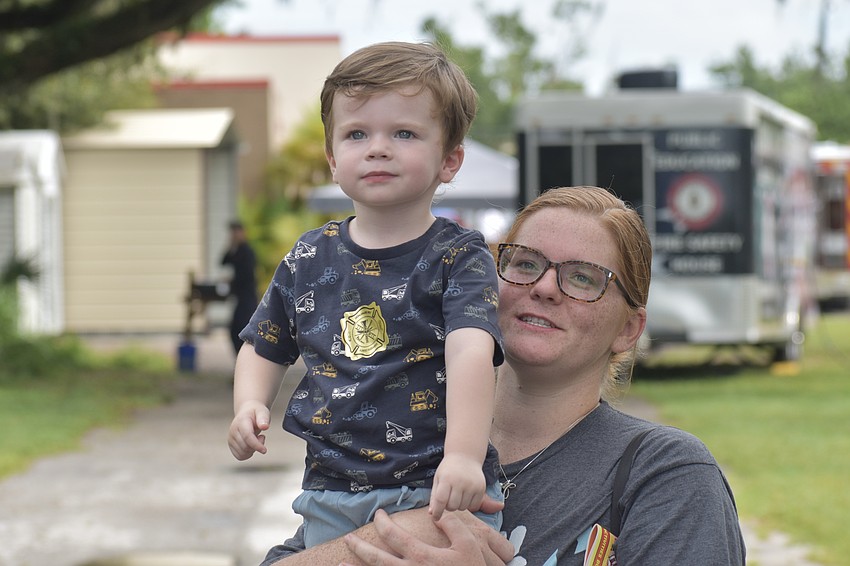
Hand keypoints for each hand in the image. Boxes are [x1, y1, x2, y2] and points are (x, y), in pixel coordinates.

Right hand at [227, 400, 269, 459]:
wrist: (247, 412)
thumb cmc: (256, 413)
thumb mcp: (262, 412)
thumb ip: (264, 418)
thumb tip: (265, 427)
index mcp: (241, 422)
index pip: (247, 437)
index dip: (256, 445)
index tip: (264, 450)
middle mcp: (233, 431)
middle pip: (245, 447)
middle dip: (257, 446)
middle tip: (261, 437)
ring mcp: (230, 439)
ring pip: (242, 454)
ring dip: (252, 450)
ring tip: (256, 439)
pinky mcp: (231, 445)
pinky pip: (240, 456)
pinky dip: (248, 454)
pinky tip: (251, 445)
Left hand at [342, 509, 512, 565]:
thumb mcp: (469, 544)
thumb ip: (452, 525)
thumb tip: (437, 513)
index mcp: (422, 556)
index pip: (394, 535)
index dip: (383, 522)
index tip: (378, 514)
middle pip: (377, 560)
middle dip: (360, 548)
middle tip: (347, 539)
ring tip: (339, 565)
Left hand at [429, 453, 485, 520]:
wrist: (465, 456)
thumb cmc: (448, 469)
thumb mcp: (438, 479)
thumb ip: (434, 496)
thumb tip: (432, 514)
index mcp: (446, 478)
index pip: (441, 500)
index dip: (437, 511)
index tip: (436, 517)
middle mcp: (460, 481)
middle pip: (452, 506)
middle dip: (448, 506)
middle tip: (448, 499)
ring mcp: (472, 485)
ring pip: (463, 507)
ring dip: (458, 505)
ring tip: (457, 495)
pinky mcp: (481, 488)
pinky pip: (474, 506)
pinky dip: (469, 505)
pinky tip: (466, 496)